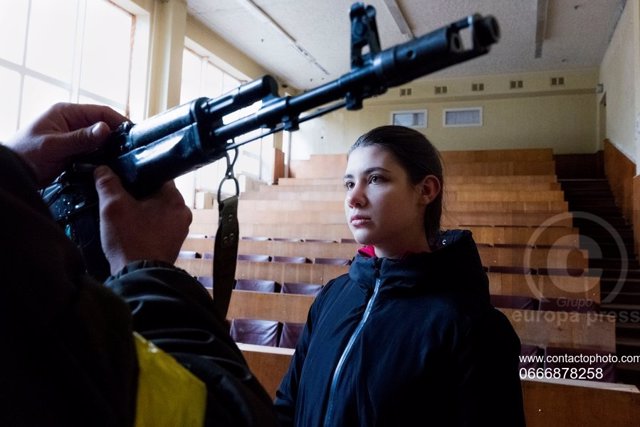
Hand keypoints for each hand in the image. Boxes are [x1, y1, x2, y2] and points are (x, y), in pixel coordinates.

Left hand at [6, 102, 126, 186]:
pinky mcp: (74, 153)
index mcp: (66, 112)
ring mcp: (73, 138)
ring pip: (100, 141)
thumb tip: (106, 129)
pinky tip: (111, 166)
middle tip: (132, 149)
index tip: (133, 133)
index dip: (118, 120)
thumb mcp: (54, 146)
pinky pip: (94, 153)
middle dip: (117, 136)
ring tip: (125, 159)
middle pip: (103, 126)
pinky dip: (103, 158)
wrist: (11, 173)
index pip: (100, 111)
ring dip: (111, 149)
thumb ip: (81, 138)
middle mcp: (72, 123)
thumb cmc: (25, 155)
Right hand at [94, 165, 191, 274]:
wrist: (140, 276)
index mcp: (175, 199)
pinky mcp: (172, 244)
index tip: (122, 176)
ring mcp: (180, 230)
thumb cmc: (130, 239)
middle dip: (138, 193)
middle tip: (118, 195)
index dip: (139, 173)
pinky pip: (158, 226)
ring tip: (121, 211)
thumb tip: (102, 169)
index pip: (158, 175)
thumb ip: (107, 183)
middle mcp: (182, 213)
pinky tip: (129, 228)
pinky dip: (145, 225)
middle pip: (158, 194)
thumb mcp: (113, 206)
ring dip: (141, 210)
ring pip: (158, 211)